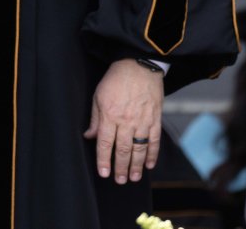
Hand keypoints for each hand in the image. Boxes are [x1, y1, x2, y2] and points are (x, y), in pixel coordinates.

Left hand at [83, 59, 163, 183]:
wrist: (139, 66)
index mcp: (110, 115)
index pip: (105, 143)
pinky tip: (149, 164)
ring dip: (137, 166)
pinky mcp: (155, 119)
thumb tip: (90, 136)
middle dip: (121, 168)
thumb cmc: (115, 79)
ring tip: (133, 178)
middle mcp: (126, 121)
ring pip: (139, 149)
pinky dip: (152, 154)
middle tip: (119, 181)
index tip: (103, 173)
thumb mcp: (98, 95)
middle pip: (123, 150)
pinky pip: (154, 141)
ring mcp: (142, 121)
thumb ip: (95, 118)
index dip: (104, 160)